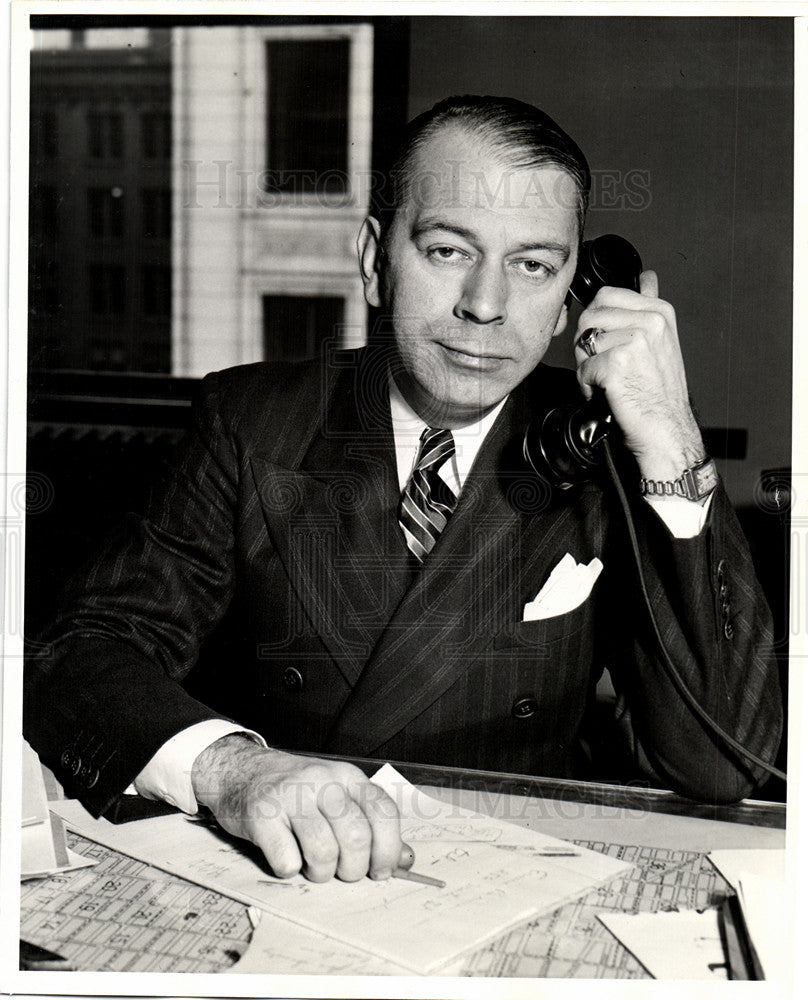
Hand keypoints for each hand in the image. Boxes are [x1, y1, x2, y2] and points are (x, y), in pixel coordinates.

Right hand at [190, 735, 402, 882]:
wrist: (240, 771)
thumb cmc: (295, 791)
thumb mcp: (336, 797)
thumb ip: (370, 825)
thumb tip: (405, 859)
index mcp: (347, 776)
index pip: (383, 812)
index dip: (388, 849)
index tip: (380, 870)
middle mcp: (322, 780)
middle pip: (356, 837)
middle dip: (353, 869)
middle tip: (341, 872)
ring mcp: (290, 795)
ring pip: (323, 851)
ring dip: (321, 873)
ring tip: (313, 867)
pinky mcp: (261, 814)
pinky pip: (286, 860)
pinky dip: (289, 869)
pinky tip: (286, 857)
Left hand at [574, 271, 705, 479]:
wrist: (666, 429)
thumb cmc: (659, 391)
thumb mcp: (661, 339)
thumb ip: (648, 306)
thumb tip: (647, 276)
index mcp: (659, 311)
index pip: (605, 295)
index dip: (598, 322)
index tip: (611, 344)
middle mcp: (650, 321)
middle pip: (589, 317)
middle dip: (589, 344)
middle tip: (610, 367)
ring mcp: (635, 340)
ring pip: (584, 343)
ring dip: (588, 367)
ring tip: (613, 381)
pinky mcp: (618, 363)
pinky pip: (583, 368)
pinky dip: (589, 387)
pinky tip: (611, 394)